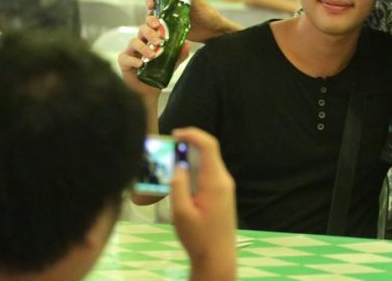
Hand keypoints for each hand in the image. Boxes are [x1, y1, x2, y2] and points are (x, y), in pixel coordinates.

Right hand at [117, 14, 190, 96]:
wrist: (150, 88)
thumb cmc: (159, 71)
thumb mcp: (172, 62)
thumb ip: (180, 53)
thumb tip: (188, 44)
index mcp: (151, 38)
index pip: (150, 24)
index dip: (152, 19)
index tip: (158, 23)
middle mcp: (140, 41)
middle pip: (142, 29)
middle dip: (150, 33)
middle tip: (159, 41)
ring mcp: (131, 50)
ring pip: (134, 42)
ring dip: (144, 48)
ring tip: (153, 56)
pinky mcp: (124, 61)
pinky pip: (125, 57)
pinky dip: (133, 60)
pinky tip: (140, 64)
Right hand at [145, 0, 240, 41]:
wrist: (212, 31)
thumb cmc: (208, 14)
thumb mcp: (198, 2)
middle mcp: (171, 4)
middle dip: (150, 0)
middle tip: (151, 5)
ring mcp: (169, 16)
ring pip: (153, 14)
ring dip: (150, 17)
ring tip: (154, 21)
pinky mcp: (169, 28)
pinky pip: (157, 27)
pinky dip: (153, 28)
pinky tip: (155, 30)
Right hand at [170, 127, 236, 280]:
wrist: (218, 258)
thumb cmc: (199, 238)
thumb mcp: (181, 213)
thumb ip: (178, 185)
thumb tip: (178, 164)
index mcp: (216, 181)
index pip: (209, 145)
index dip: (193, 134)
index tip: (174, 134)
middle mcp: (224, 180)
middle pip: (208, 151)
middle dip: (187, 145)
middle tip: (166, 148)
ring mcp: (224, 187)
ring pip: (207, 162)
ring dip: (189, 158)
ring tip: (168, 162)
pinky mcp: (221, 194)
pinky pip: (207, 173)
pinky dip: (193, 169)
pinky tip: (179, 176)